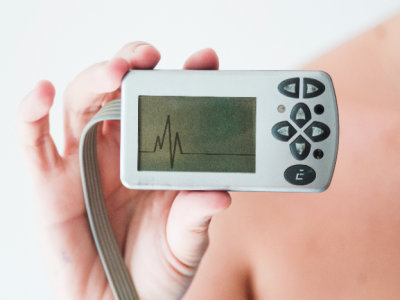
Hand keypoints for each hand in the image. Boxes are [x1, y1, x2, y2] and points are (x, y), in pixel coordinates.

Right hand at [17, 42, 230, 299]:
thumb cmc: (154, 271)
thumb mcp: (185, 243)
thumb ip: (196, 216)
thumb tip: (219, 194)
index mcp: (156, 158)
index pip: (168, 107)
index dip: (184, 80)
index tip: (205, 62)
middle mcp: (118, 151)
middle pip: (119, 93)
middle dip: (133, 67)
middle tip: (150, 57)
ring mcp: (82, 163)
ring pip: (80, 104)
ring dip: (94, 80)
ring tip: (115, 71)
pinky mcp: (48, 183)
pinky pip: (33, 140)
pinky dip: (31, 113)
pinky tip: (41, 93)